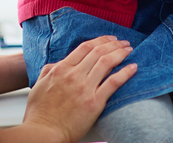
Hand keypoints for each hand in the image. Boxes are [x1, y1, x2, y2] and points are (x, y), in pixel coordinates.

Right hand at [20, 36, 135, 141]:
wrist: (44, 134)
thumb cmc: (40, 113)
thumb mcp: (39, 85)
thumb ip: (50, 70)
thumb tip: (60, 62)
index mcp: (61, 69)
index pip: (85, 47)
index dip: (100, 40)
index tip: (110, 39)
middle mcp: (74, 76)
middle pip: (98, 52)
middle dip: (114, 44)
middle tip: (124, 43)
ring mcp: (85, 88)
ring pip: (107, 63)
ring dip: (121, 53)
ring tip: (129, 50)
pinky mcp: (94, 102)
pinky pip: (114, 83)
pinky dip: (125, 72)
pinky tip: (133, 67)